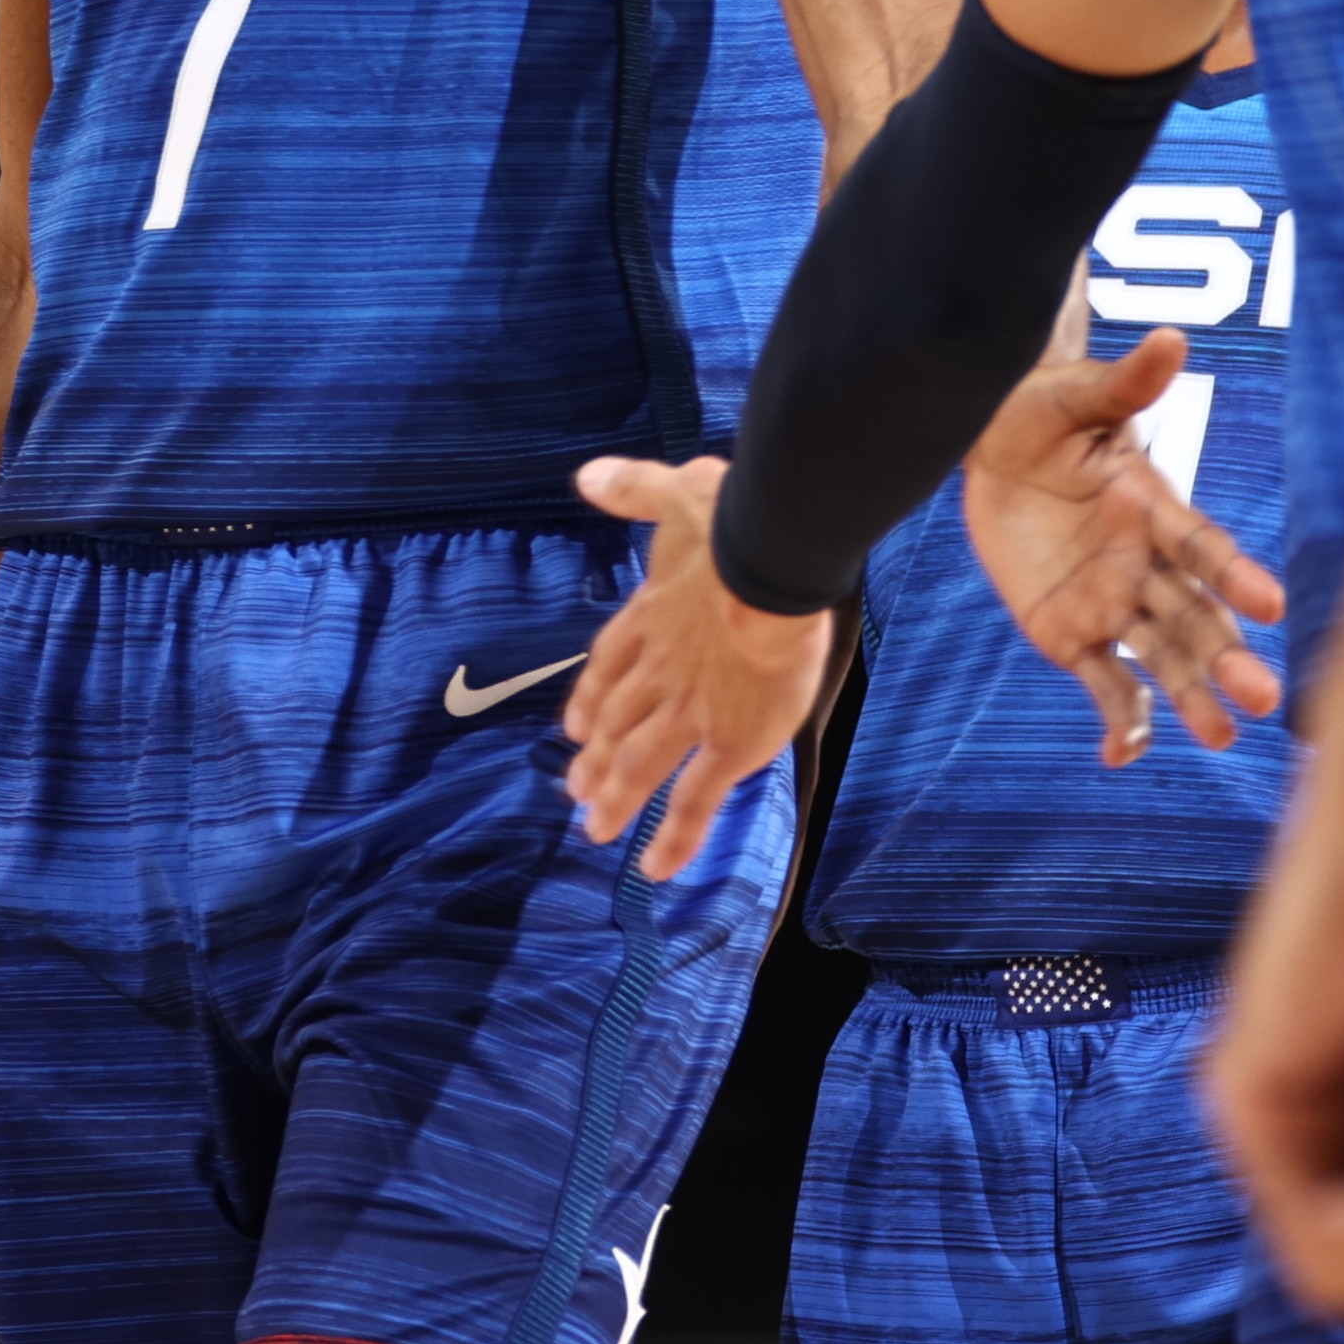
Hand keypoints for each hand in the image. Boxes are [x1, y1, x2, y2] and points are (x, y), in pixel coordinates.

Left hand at [559, 455, 825, 879]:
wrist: (770, 570)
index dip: (590, 699)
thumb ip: (633, 487)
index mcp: (652, 619)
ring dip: (616, 799)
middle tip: (575, 793)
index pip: (610, 666)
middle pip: (618, 723)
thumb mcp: (679, 491)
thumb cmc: (736, 527)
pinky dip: (673, 838)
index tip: (573, 728)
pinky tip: (655, 868)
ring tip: (595, 830)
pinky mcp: (728, 745)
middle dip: (595, 760)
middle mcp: (661, 673)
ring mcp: (691, 714)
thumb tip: (587, 475)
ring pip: (641, 766)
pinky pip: (694, 801)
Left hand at [958, 328, 1287, 763]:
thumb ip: (1124, 383)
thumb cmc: (1042, 408)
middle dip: (1226, 655)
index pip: (1200, 545)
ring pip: (1159, 656)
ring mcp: (1111, 601)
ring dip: (1190, 696)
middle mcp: (1143, 563)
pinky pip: (1101, 679)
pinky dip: (1117, 718)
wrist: (992, 443)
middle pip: (1193, 615)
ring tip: (1222, 739)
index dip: (1234, 574)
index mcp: (1152, 506)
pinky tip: (1123, 755)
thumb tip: (1170, 339)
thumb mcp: (1075, 392)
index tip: (1270, 604)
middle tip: (1265, 698)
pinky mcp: (1070, 631)